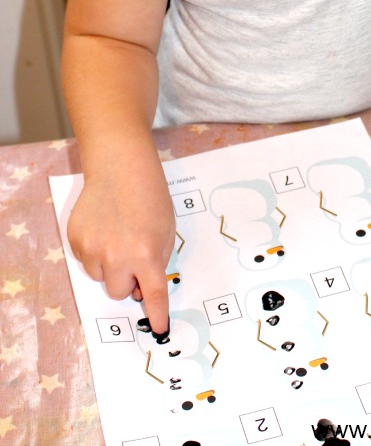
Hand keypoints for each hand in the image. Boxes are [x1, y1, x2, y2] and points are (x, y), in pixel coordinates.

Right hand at [67, 164, 175, 333]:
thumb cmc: (149, 198)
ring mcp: (92, 248)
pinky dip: (94, 251)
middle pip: (119, 292)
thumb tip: (141, 287)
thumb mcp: (166, 230)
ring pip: (100, 277)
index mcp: (146, 254)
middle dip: (127, 280)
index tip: (159, 330)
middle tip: (133, 256)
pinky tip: (103, 227)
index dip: (157, 314)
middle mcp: (117, 256)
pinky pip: (85, 260)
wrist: (120, 169)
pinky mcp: (75, 239)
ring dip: (109, 265)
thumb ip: (156, 261)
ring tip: (117, 235)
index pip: (153, 294)